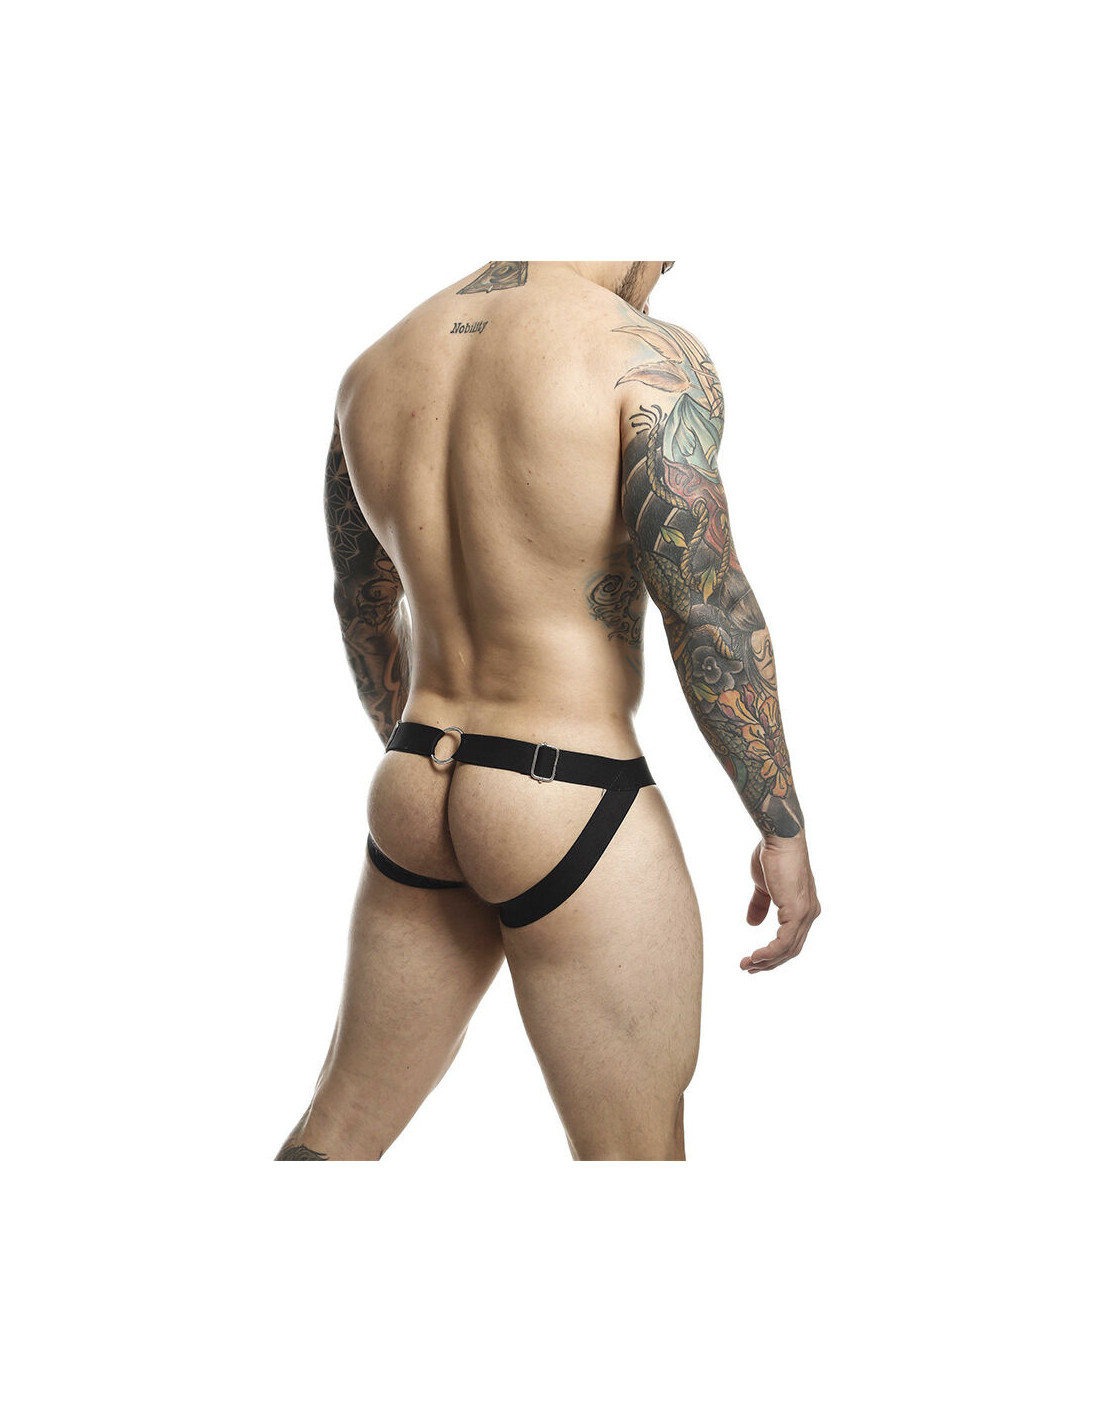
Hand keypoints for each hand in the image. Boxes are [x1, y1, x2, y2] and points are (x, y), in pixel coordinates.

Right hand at [741, 834, 820, 972]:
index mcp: (804, 908)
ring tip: (747, 965)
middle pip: (792, 949)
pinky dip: (769, 953)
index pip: (792, 939)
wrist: (779, 839)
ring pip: (788, 949)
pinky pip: (784, 942)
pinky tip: (755, 957)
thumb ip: (760, 905)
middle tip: (748, 968)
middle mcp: (810, 913)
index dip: (773, 952)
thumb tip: (752, 924)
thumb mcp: (764, 886)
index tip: (754, 959)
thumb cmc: (772, 855)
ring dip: (766, 961)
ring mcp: (806, 914)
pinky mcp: (797, 912)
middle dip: (769, 962)